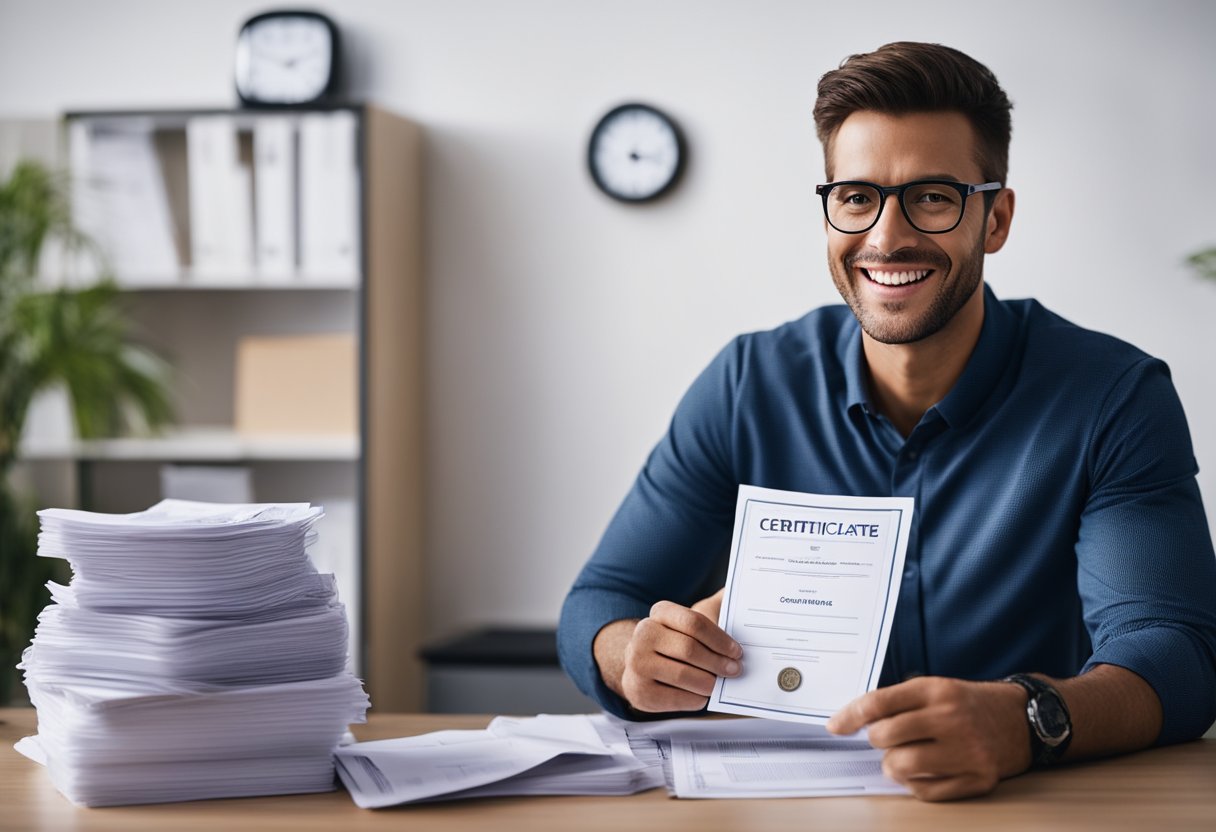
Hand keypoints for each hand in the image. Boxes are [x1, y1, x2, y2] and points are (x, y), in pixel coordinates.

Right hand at [606, 590, 741, 712]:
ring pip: (683, 675)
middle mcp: (643, 634)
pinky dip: (695, 699)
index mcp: (660, 612)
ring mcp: (637, 663)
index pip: (693, 622)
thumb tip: (741, 591)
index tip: (737, 651)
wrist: (643, 666)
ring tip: (717, 683)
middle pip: (689, 649)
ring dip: (708, 682)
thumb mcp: (694, 620)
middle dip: (717, 662)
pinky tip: (700, 695)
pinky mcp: (638, 691)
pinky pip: (677, 698)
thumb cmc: (677, 641)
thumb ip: (718, 605)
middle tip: (734, 670)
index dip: (719, 639)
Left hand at [826, 676, 1029, 800]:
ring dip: (893, 766)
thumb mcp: (935, 689)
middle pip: (885, 736)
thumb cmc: (968, 705)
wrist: (1022, 721)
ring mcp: (967, 751)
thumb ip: (897, 702)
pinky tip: (924, 772)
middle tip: (887, 740)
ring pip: (902, 767)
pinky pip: (926, 792)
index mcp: (936, 690)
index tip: (835, 726)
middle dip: (877, 741)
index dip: (850, 716)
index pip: (879, 703)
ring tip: (903, 758)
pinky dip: (915, 785)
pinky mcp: (978, 779)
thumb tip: (850, 721)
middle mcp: (951, 718)